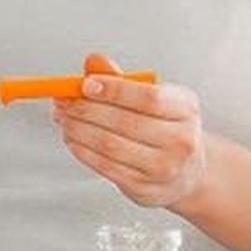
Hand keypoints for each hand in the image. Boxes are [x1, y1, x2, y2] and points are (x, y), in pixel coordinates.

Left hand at [54, 53, 206, 207]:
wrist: (187, 172)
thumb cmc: (166, 128)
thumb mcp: (155, 98)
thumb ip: (123, 80)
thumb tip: (93, 62)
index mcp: (185, 109)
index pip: (149, 98)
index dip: (114, 90)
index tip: (86, 84)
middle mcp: (181, 140)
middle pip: (125, 122)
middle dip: (86, 109)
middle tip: (64, 100)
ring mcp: (164, 168)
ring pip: (110, 145)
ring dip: (79, 130)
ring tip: (64, 118)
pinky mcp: (144, 188)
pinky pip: (105, 166)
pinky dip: (82, 150)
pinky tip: (72, 138)